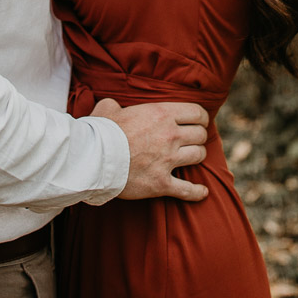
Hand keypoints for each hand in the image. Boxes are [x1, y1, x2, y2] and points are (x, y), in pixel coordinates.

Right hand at [92, 98, 208, 202]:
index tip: (199, 121)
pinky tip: (202, 192)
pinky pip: (187, 189)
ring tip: (193, 157)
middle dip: (199, 136)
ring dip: (197, 156)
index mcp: (162, 114)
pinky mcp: (161, 183)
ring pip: (198, 156)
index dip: (201, 117)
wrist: (95, 159)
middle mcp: (170, 135)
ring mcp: (168, 160)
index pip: (197, 112)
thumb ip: (115, 105)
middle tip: (193, 139)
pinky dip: (196, 192)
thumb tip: (112, 106)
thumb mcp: (108, 108)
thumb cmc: (101, 132)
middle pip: (200, 134)